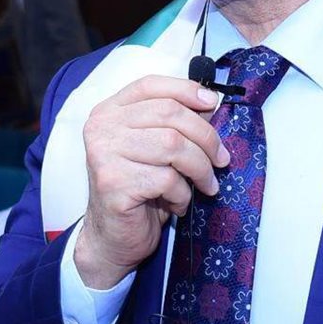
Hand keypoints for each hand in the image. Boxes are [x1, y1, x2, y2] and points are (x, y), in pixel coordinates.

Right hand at [73, 76, 227, 289]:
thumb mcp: (155, 148)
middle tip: (221, 159)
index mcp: (109, 111)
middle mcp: (101, 128)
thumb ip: (173, 123)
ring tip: (206, 185)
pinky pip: (167, 179)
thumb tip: (209, 103)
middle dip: (205, 137)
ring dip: (200, 168)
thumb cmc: (140, 189)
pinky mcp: (113, 183)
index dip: (185, 90)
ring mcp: (104, 154)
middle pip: (169, 113)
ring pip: (173, 146)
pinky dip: (183, 193)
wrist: (112, 238)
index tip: (213, 103)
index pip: (150, 85)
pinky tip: (177, 203)